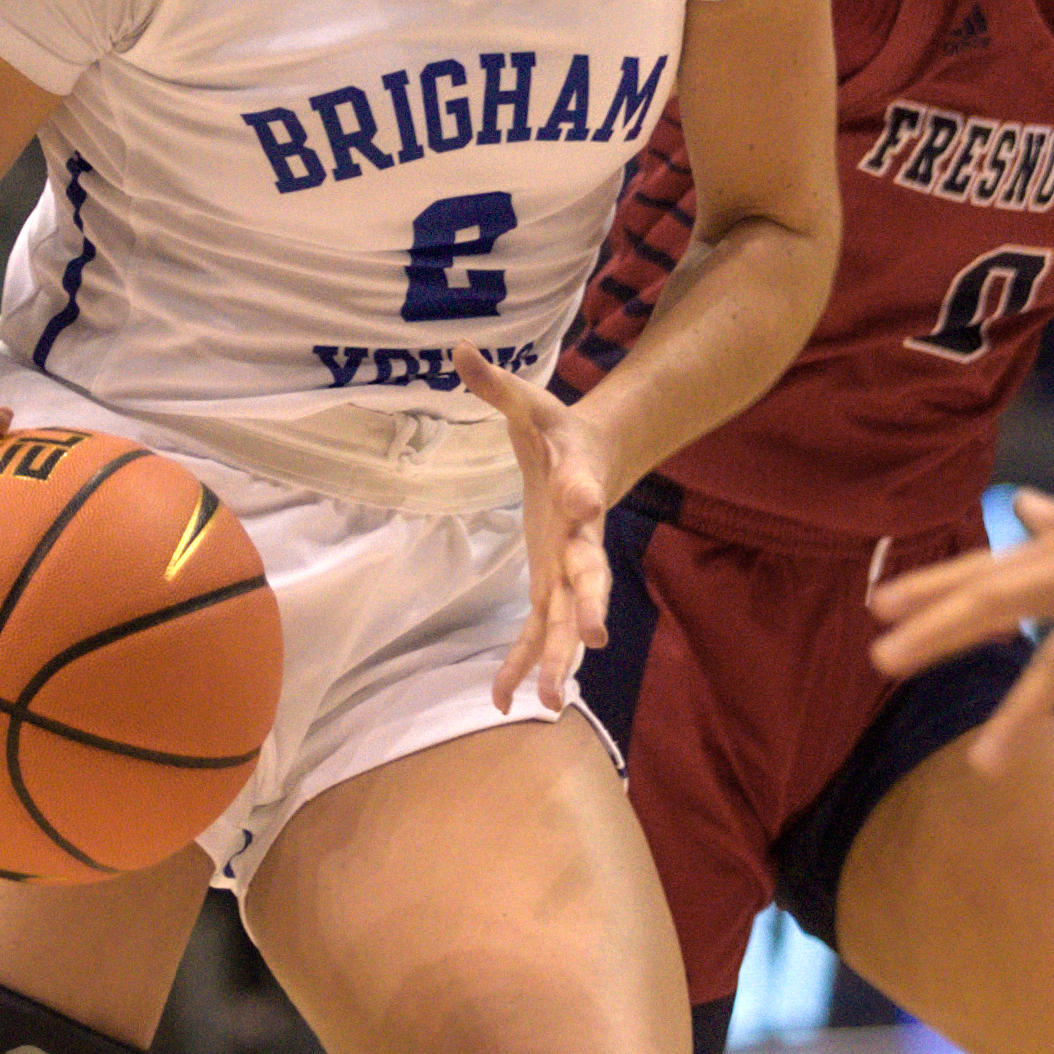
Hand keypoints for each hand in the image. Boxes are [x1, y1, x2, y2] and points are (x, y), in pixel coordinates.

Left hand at [458, 355, 614, 715]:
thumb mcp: (528, 404)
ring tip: (546, 701)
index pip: (584, 489)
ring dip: (557, 658)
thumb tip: (459, 349)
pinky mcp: (548, 585)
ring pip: (565, 619)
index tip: (584, 503)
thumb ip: (496, 385)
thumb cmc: (557, 432)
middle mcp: (580, 537)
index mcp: (579, 485)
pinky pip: (534, 632)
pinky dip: (518, 665)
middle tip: (593, 636)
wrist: (594, 458)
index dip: (583, 495)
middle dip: (588, 606)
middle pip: (589, 576)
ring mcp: (566, 569)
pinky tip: (504, 704)